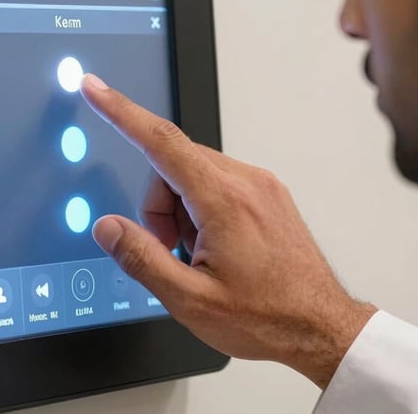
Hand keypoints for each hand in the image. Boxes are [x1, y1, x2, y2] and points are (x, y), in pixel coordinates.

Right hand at [79, 73, 376, 388]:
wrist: (321, 328)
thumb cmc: (268, 317)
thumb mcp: (191, 299)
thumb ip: (141, 258)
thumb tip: (107, 228)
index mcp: (224, 201)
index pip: (160, 141)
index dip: (121, 112)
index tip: (96, 90)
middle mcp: (246, 182)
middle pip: (172, 164)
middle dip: (157, 205)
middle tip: (169, 249)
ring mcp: (260, 186)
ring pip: (193, 174)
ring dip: (179, 210)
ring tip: (197, 256)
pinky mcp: (267, 195)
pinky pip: (216, 184)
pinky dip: (201, 209)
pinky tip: (214, 248)